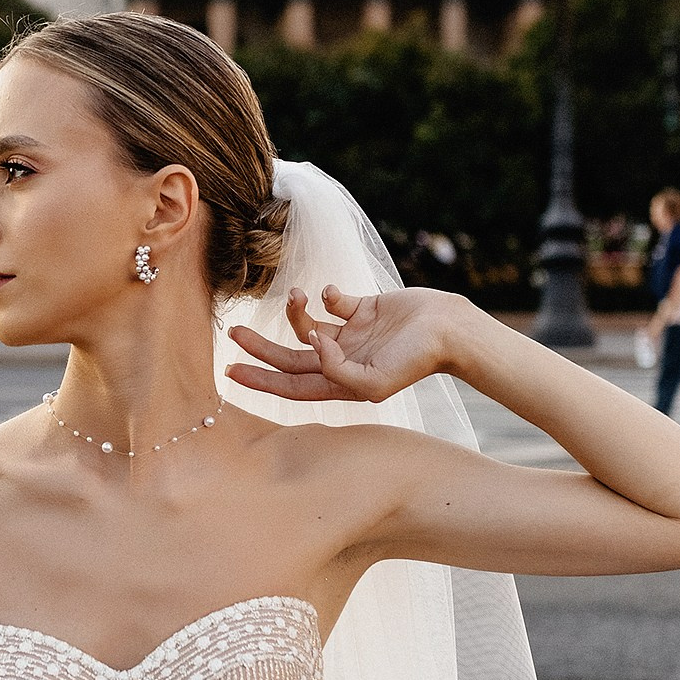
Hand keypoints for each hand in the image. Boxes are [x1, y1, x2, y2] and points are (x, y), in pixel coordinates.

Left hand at [225, 285, 477, 405]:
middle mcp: (342, 360)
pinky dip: (327, 295)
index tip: (230, 372)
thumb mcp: (375, 381)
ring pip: (307, 325)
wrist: (449, 330)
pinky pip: (333, 301)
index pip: (291, 385)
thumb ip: (337, 371)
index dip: (260, 380)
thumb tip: (310, 344)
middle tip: (234, 332)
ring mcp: (351, 334)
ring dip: (296, 311)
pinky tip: (333, 294)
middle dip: (261, 347)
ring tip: (297, 296)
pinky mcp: (362, 308)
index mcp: (342, 383)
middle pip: (291, 357)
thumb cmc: (416, 360)